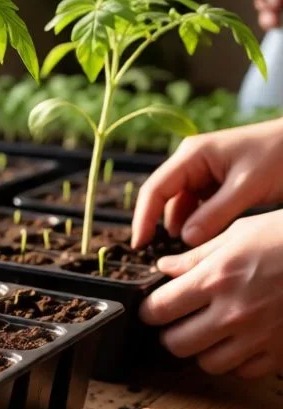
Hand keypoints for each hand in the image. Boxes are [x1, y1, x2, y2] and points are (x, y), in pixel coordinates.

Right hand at [131, 118, 282, 247]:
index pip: (155, 189)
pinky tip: (208, 237)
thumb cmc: (279, 155)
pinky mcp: (217, 182)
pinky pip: (200, 206)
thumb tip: (185, 238)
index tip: (139, 244)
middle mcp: (191, 162)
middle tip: (163, 254)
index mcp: (191, 155)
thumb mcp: (247, 187)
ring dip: (187, 226)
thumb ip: (215, 214)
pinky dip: (201, 222)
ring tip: (194, 249)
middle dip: (163, 224)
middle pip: (165, 197)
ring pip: (183, 205)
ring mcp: (203, 172)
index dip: (143, 217)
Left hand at [140, 211, 282, 378]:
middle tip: (176, 323)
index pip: (160, 309)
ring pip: (209, 364)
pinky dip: (236, 361)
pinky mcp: (281, 351)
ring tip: (208, 333)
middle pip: (177, 344)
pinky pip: (245, 371)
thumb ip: (196, 256)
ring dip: (202, 350)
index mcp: (217, 279)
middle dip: (170, 334)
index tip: (150, 309)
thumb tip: (164, 267)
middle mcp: (234, 312)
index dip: (147, 311)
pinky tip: (238, 342)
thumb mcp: (238, 234)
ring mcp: (259, 336)